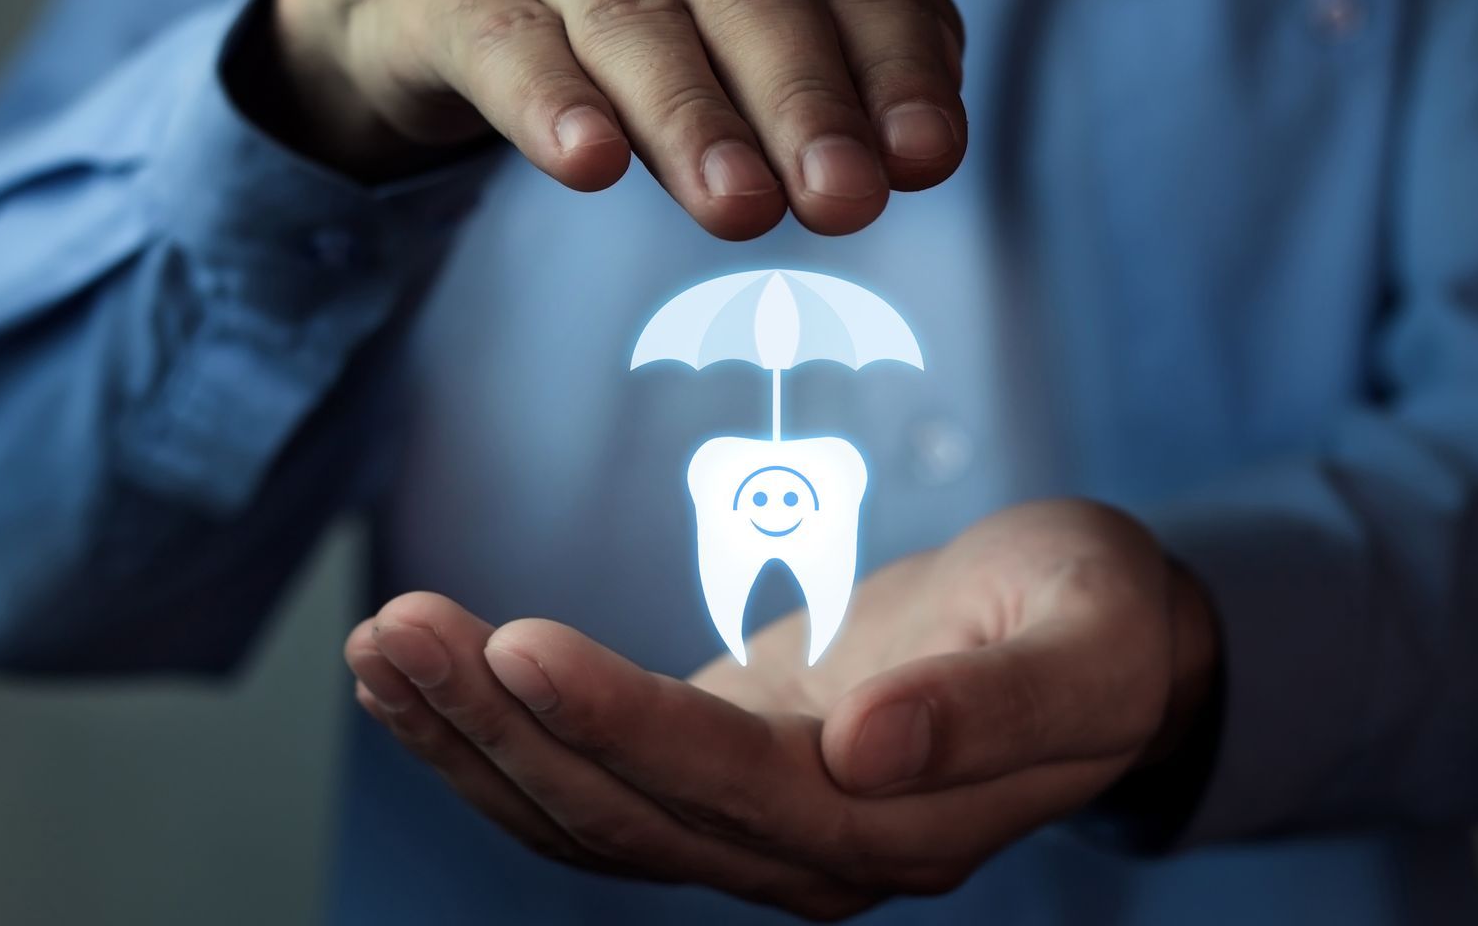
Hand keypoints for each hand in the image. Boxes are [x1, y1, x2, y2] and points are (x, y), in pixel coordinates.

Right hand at [263, 0, 966, 238]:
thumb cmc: (639, 10)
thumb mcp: (752, 21)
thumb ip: (853, 58)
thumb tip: (924, 140)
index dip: (896, 71)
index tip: (925, 161)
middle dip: (807, 103)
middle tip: (845, 201)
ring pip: (636, 22)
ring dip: (694, 119)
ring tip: (739, 206)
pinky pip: (509, 41)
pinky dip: (552, 102)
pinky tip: (587, 162)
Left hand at [345, 500, 1220, 918]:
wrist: (1091, 643)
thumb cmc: (1097, 621)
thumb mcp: (1086, 641)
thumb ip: (992, 708)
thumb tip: (872, 747)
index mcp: (894, 833)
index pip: (728, 791)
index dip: (617, 728)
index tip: (517, 645)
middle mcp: (806, 857)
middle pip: (624, 815)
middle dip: (499, 726)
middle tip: (398, 626)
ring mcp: (754, 831)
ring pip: (582, 814)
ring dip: (470, 738)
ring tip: (379, 646)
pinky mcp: (720, 780)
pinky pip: (591, 780)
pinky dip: (498, 738)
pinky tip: (424, 680)